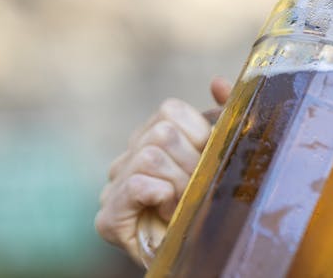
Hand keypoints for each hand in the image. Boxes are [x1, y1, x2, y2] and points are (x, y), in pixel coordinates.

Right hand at [95, 77, 231, 263]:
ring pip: (151, 156)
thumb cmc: (210, 200)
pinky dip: (161, 194)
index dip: (198, 134)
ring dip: (180, 183)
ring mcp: (115, 185)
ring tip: (184, 201)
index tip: (206, 158)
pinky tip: (168, 208)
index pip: (170, 111)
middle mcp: (129, 156)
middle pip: (163, 133)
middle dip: (192, 163)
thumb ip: (224, 116)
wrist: (199, 251)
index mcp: (153, 138)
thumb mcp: (223, 153)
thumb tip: (218, 82)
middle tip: (197, 186)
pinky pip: (136, 184)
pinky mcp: (109, 217)